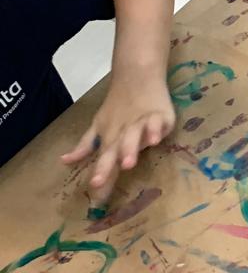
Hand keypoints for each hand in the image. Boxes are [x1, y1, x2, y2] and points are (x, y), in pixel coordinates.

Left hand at [60, 72, 174, 204]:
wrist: (136, 75)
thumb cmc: (118, 105)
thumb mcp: (99, 125)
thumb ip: (85, 146)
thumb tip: (64, 161)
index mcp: (110, 138)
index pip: (103, 161)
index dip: (99, 177)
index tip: (93, 197)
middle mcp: (123, 133)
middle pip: (114, 151)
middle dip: (107, 166)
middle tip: (99, 183)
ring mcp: (140, 123)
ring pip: (133, 137)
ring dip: (129, 150)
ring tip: (127, 164)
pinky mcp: (159, 115)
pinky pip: (156, 123)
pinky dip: (154, 131)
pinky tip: (154, 141)